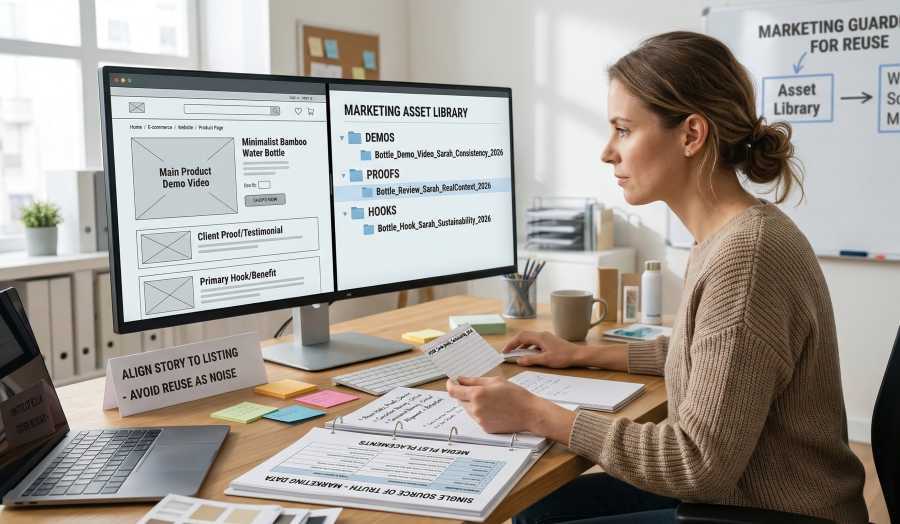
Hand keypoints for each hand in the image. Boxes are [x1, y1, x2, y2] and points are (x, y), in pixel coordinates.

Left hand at [446, 376, 576, 442]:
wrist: (529, 413)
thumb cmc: (516, 395)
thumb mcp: (495, 381)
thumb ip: (474, 380)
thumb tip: (460, 380)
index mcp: (477, 394)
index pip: (453, 391)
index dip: (450, 385)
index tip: (451, 382)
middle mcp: (476, 408)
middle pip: (460, 400)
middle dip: (465, 394)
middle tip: (479, 390)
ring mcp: (480, 420)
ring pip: (468, 409)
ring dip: (473, 403)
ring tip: (491, 400)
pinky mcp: (485, 428)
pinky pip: (476, 418)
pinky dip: (480, 412)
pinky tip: (494, 409)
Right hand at [502, 330, 584, 367]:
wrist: (578, 355)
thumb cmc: (563, 357)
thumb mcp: (545, 360)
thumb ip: (531, 360)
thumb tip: (519, 360)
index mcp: (540, 337)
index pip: (521, 337)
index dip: (511, 344)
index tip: (505, 351)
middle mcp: (542, 335)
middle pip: (524, 336)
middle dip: (515, 343)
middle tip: (508, 351)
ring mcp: (546, 337)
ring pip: (530, 339)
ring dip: (522, 345)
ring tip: (517, 353)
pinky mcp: (550, 341)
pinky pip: (536, 341)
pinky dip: (529, 346)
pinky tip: (530, 354)